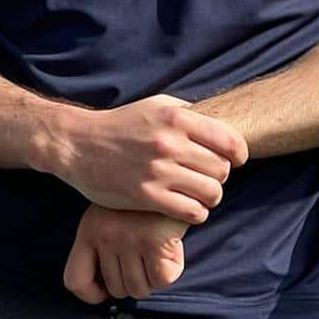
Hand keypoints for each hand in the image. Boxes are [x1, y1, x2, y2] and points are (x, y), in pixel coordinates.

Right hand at [43, 94, 247, 225]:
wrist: (79, 144)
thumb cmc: (121, 124)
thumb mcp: (155, 105)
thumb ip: (188, 113)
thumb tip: (221, 124)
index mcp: (176, 118)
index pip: (229, 141)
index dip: (239, 154)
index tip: (235, 160)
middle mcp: (170, 143)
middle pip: (222, 170)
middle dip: (220, 177)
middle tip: (208, 178)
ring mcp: (159, 171)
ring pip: (211, 193)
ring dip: (210, 197)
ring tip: (199, 195)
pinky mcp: (147, 196)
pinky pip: (191, 212)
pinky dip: (195, 213)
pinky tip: (187, 207)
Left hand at [63, 202, 191, 303]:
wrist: (172, 173)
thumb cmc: (141, 201)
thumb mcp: (109, 215)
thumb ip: (101, 246)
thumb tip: (106, 289)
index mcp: (88, 229)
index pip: (75, 281)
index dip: (92, 294)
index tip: (106, 290)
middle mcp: (106, 235)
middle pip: (116, 289)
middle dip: (131, 282)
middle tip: (143, 261)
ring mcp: (131, 238)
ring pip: (139, 289)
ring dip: (150, 279)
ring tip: (155, 255)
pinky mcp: (157, 240)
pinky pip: (161, 280)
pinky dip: (168, 273)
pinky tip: (170, 252)